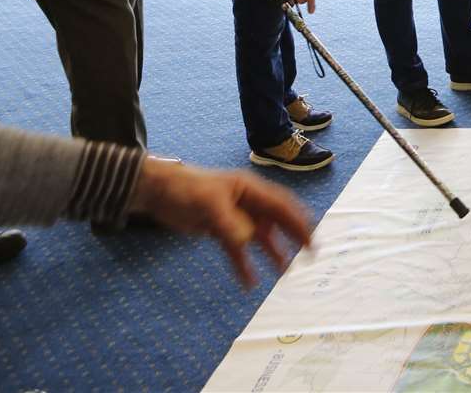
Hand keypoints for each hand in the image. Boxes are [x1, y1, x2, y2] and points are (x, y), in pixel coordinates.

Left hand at [129, 157, 312, 288]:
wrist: (159, 192)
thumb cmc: (187, 188)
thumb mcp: (209, 203)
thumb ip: (229, 223)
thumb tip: (247, 241)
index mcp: (251, 190)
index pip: (282, 206)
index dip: (299, 222)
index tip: (312, 241)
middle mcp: (249, 203)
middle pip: (277, 221)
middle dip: (293, 236)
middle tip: (309, 255)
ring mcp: (235, 217)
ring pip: (260, 237)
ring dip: (272, 252)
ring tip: (284, 272)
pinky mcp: (221, 230)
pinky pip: (237, 250)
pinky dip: (244, 264)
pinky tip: (249, 281)